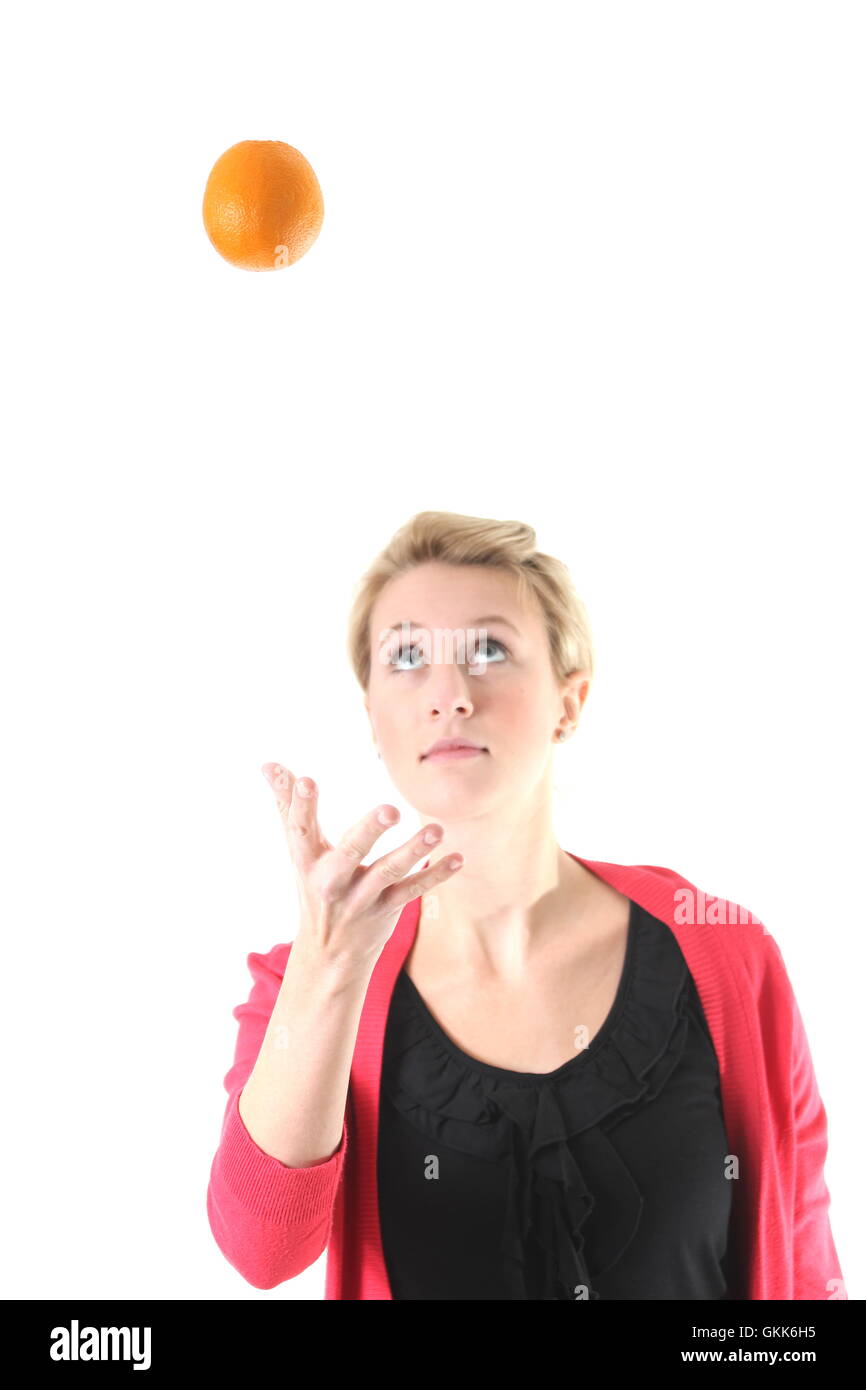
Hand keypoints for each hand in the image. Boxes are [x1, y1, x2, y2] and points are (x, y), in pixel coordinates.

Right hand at [261, 763, 462, 970]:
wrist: (327, 953)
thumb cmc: (313, 885)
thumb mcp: (298, 850)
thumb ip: (286, 805)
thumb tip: (268, 763)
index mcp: (307, 860)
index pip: (301, 829)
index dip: (300, 805)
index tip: (304, 779)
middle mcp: (332, 881)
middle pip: (350, 852)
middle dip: (369, 832)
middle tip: (391, 809)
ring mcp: (361, 898)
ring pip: (388, 873)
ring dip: (413, 851)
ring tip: (435, 830)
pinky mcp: (386, 911)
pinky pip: (413, 891)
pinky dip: (435, 875)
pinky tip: (457, 858)